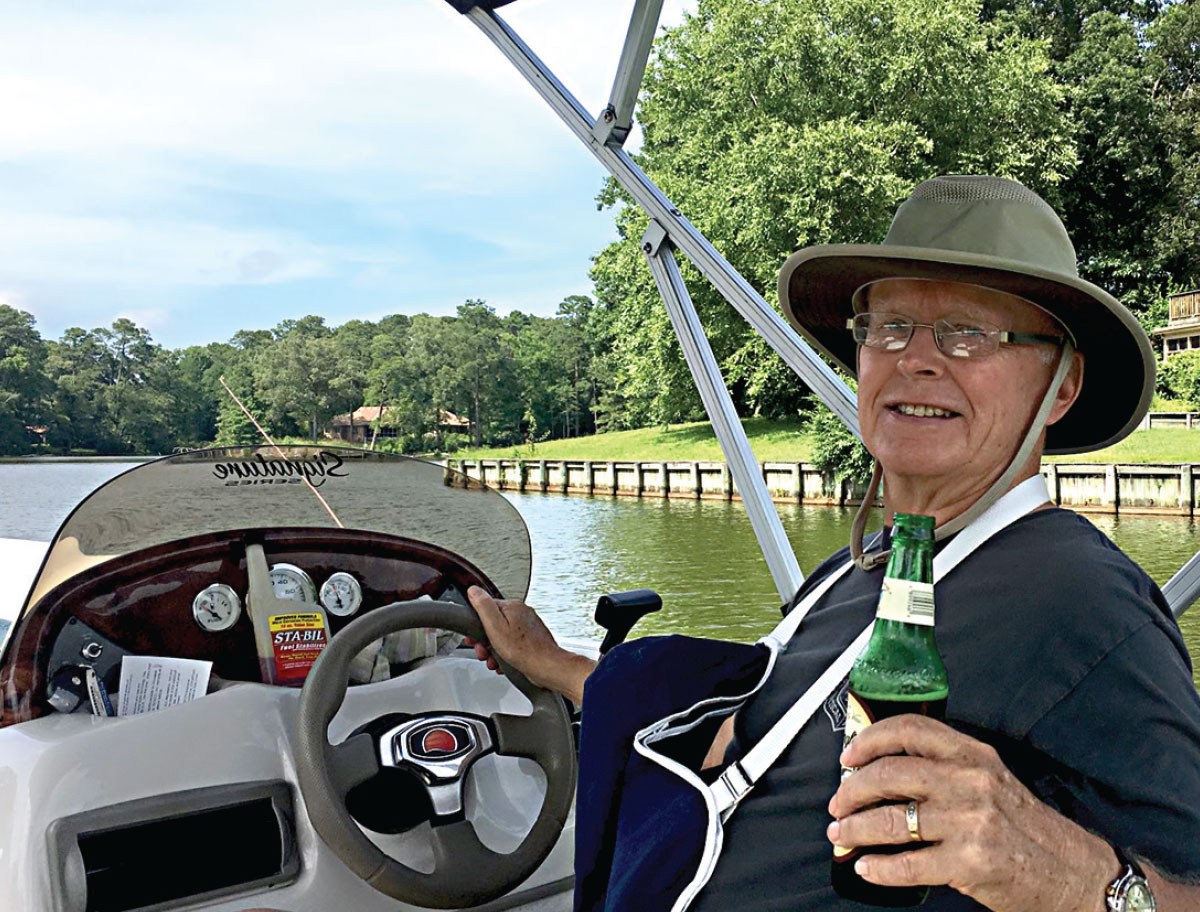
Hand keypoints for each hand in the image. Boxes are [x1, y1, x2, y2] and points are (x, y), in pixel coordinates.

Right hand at [465, 586, 594, 704]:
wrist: (546, 667)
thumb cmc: (523, 650)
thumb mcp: (495, 626)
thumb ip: (483, 606)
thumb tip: (474, 590)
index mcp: (512, 607)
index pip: (486, 608)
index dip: (476, 624)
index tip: (473, 637)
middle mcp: (522, 614)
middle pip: (494, 624)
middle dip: (484, 640)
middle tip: (483, 651)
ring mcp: (528, 628)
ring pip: (503, 636)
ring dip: (494, 650)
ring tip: (493, 660)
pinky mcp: (531, 640)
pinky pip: (513, 645)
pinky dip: (505, 654)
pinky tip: (504, 663)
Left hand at [827, 714, 1117, 911]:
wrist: (1074, 874)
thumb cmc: (1026, 828)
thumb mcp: (992, 780)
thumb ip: (947, 768)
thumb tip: (884, 770)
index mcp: (974, 755)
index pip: (911, 729)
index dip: (870, 739)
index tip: (848, 756)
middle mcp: (971, 782)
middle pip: (890, 774)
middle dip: (852, 789)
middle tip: (837, 802)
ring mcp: (971, 823)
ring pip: (892, 820)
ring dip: (856, 829)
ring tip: (840, 833)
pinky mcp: (971, 864)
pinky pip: (909, 864)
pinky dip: (880, 868)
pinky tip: (867, 868)